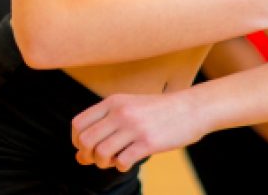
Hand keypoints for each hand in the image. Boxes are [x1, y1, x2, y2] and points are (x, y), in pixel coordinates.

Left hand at [72, 90, 202, 171]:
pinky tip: (127, 162)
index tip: (87, 148)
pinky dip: (120, 166)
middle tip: (99, 159)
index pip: (78, 124)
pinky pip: (122, 161)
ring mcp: (134, 127)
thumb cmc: (157, 111)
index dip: (77, 141)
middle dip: (88, 155)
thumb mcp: (128, 107)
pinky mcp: (148, 142)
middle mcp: (120, 112)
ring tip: (113, 161)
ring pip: (101, 153)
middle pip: (86, 140)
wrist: (191, 108)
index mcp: (113, 102)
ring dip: (103, 163)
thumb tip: (79, 157)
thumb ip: (105, 126)